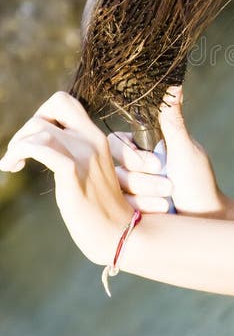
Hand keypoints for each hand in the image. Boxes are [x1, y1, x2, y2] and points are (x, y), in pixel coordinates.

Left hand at [0, 91, 132, 264]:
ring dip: (18, 143)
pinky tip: (12, 167)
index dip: (43, 115)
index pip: (65, 102)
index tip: (34, 139)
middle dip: (29, 125)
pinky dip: (18, 153)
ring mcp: (84, 155)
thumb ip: (74, 153)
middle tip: (20, 152)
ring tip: (11, 163)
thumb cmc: (100, 208)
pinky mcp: (73, 173)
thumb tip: (45, 144)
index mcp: (97, 137)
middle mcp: (92, 139)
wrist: (119, 233)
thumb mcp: (89, 171)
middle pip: (54, 105)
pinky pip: (39, 148)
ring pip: (40, 127)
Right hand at [108, 86, 229, 217]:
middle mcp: (131, 166)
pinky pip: (118, 207)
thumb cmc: (199, 183)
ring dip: (146, 193)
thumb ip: (172, 119)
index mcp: (142, 147)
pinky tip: (162, 211)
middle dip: (140, 178)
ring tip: (168, 199)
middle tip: (168, 184)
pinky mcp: (125, 212)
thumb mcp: (185, 149)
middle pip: (112, 165)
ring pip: (116, 187)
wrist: (205, 220)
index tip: (158, 164)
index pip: (117, 141)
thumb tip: (174, 81)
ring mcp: (126, 189)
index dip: (132, 154)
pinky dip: (143, 208)